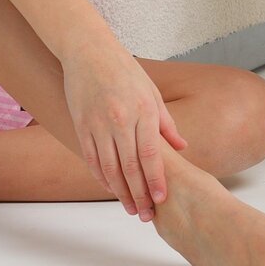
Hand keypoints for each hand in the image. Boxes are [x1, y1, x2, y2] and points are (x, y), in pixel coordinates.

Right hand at [63, 48, 188, 219]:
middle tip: (146, 214)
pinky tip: (110, 188)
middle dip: (139, 194)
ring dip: (120, 192)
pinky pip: (92, 159)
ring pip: (109, 168)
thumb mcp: (152, 93)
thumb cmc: (125, 70)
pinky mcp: (81, 126)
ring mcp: (98, 124)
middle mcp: (120, 120)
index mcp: (142, 111)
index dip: (156, 180)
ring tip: (129, 208)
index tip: (161, 199)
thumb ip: (166, 124)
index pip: (151, 155)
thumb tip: (182, 147)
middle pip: (130, 167)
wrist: (89, 51)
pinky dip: (101, 177)